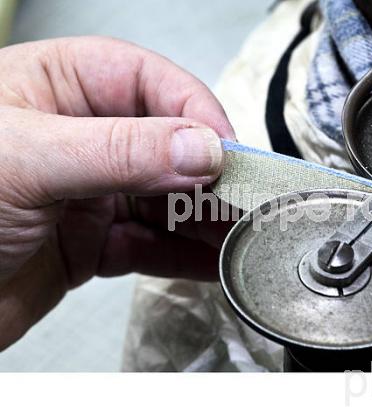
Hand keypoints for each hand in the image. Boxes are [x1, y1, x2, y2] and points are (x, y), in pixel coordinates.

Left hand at [0, 37, 234, 349]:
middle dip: (208, 172)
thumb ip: (121, 151)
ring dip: (203, 219)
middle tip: (246, 196)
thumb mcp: (28, 159)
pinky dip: (182, 256)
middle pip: (166, 144)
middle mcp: (79, 137)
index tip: (225, 148)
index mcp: (57, 88)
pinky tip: (210, 261)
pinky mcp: (90, 243)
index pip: (146, 82)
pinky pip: (150, 245)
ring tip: (240, 234)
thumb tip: (200, 147)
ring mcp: (88, 192)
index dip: (193, 111)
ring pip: (164, 200)